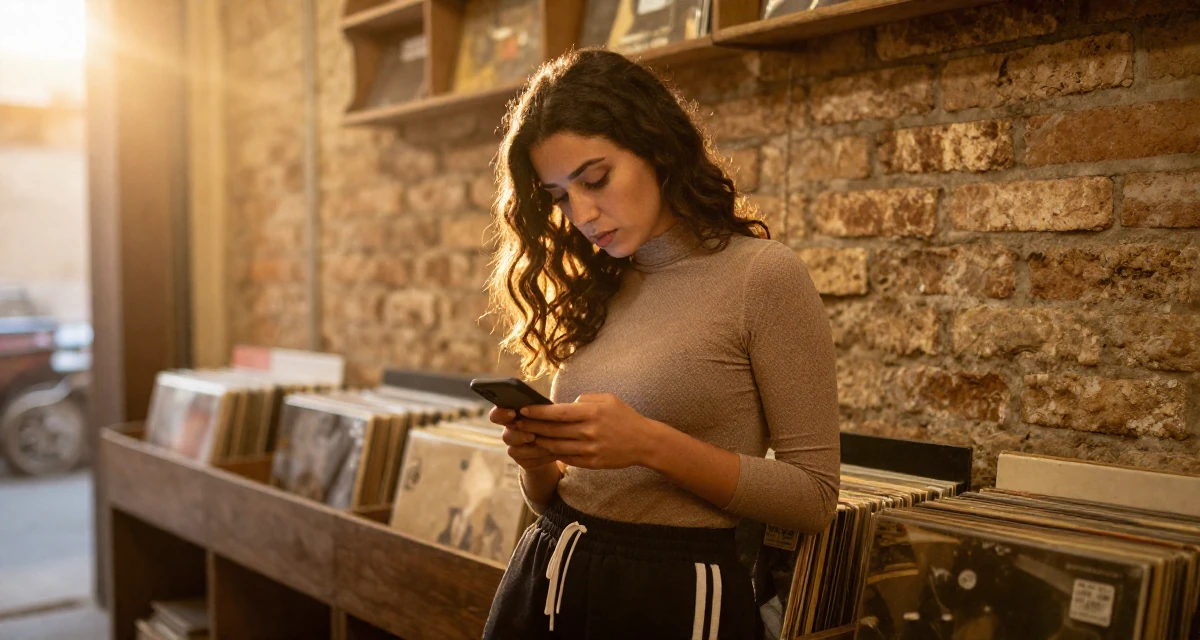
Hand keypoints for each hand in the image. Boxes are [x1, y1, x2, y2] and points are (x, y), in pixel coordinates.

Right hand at [489, 406, 557, 470]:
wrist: (557, 442)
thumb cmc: (550, 420)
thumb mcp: (546, 412)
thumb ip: (539, 409)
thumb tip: (541, 407)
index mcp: (512, 415)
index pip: (496, 415)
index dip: (501, 414)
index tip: (512, 413)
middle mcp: (509, 431)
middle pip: (506, 436)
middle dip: (520, 436)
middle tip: (532, 436)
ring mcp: (513, 447)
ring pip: (515, 451)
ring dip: (533, 449)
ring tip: (549, 446)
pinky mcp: (521, 461)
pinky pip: (527, 462)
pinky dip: (541, 458)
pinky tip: (553, 453)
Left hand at [513, 393, 660, 469]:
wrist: (644, 442)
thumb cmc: (624, 417)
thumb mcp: (608, 399)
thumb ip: (584, 399)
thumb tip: (564, 405)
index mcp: (592, 413)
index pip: (558, 412)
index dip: (538, 412)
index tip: (523, 410)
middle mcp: (590, 432)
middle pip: (553, 430)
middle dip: (532, 426)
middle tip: (517, 423)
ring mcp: (590, 449)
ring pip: (556, 446)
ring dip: (539, 441)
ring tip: (527, 436)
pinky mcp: (592, 463)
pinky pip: (566, 458)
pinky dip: (553, 453)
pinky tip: (545, 447)